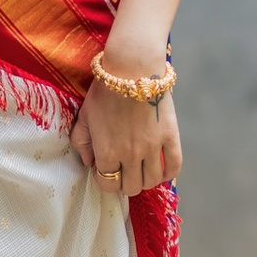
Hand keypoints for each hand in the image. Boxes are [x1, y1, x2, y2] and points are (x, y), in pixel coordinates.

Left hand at [71, 68, 179, 201]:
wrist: (132, 68)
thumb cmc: (105, 90)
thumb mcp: (85, 116)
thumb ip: (81, 142)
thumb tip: (88, 162)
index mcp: (107, 152)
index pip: (108, 184)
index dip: (106, 179)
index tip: (108, 168)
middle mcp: (130, 156)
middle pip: (131, 187)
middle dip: (125, 182)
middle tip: (125, 169)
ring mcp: (152, 148)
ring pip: (152, 181)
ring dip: (145, 180)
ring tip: (142, 168)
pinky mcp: (170, 138)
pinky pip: (174, 167)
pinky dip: (169, 174)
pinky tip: (162, 169)